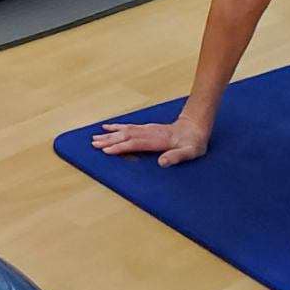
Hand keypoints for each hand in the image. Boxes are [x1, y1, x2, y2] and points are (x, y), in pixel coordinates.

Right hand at [90, 118, 208, 166]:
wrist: (195, 127)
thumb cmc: (193, 143)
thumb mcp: (190, 152)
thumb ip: (176, 157)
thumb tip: (162, 163)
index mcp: (157, 140)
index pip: (135, 143)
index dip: (121, 147)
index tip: (107, 151)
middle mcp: (149, 132)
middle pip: (126, 136)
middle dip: (109, 140)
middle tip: (94, 144)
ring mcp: (147, 129)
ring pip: (125, 131)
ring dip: (110, 134)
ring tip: (95, 138)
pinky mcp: (146, 128)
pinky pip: (128, 127)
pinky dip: (116, 127)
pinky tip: (107, 127)